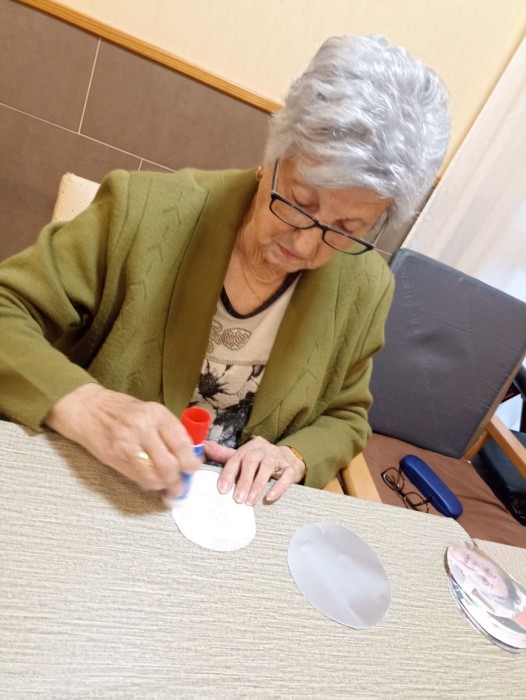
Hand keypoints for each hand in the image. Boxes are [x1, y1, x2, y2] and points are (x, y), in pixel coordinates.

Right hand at [45, 384, 200, 496]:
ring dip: (165, 485)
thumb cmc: (123, 410)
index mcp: (156, 413)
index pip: (180, 442)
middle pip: (169, 463)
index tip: (193, 467)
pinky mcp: (115, 458)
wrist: (87, 408)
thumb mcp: (150, 410)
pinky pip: (139, 478)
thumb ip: (168, 430)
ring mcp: (127, 445)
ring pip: (155, 475)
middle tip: (182, 482)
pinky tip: (153, 482)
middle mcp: (142, 428)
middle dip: (179, 478)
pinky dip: (150, 484)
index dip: (190, 460)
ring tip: (169, 486)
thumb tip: (188, 454)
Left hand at [204, 436, 305, 504]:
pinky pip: (285, 476)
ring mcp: (278, 457)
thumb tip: (205, 446)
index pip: (236, 458)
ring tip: (250, 502)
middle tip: (237, 499)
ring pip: (267, 468)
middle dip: (243, 481)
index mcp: (249, 446)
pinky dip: (278, 487)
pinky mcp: (290, 468)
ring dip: (257, 485)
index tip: (222, 489)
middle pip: (251, 461)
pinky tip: (269, 498)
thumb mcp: (243, 456)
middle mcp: (263, 449)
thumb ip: (224, 454)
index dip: (228, 473)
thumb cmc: (260, 460)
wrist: (288, 458)